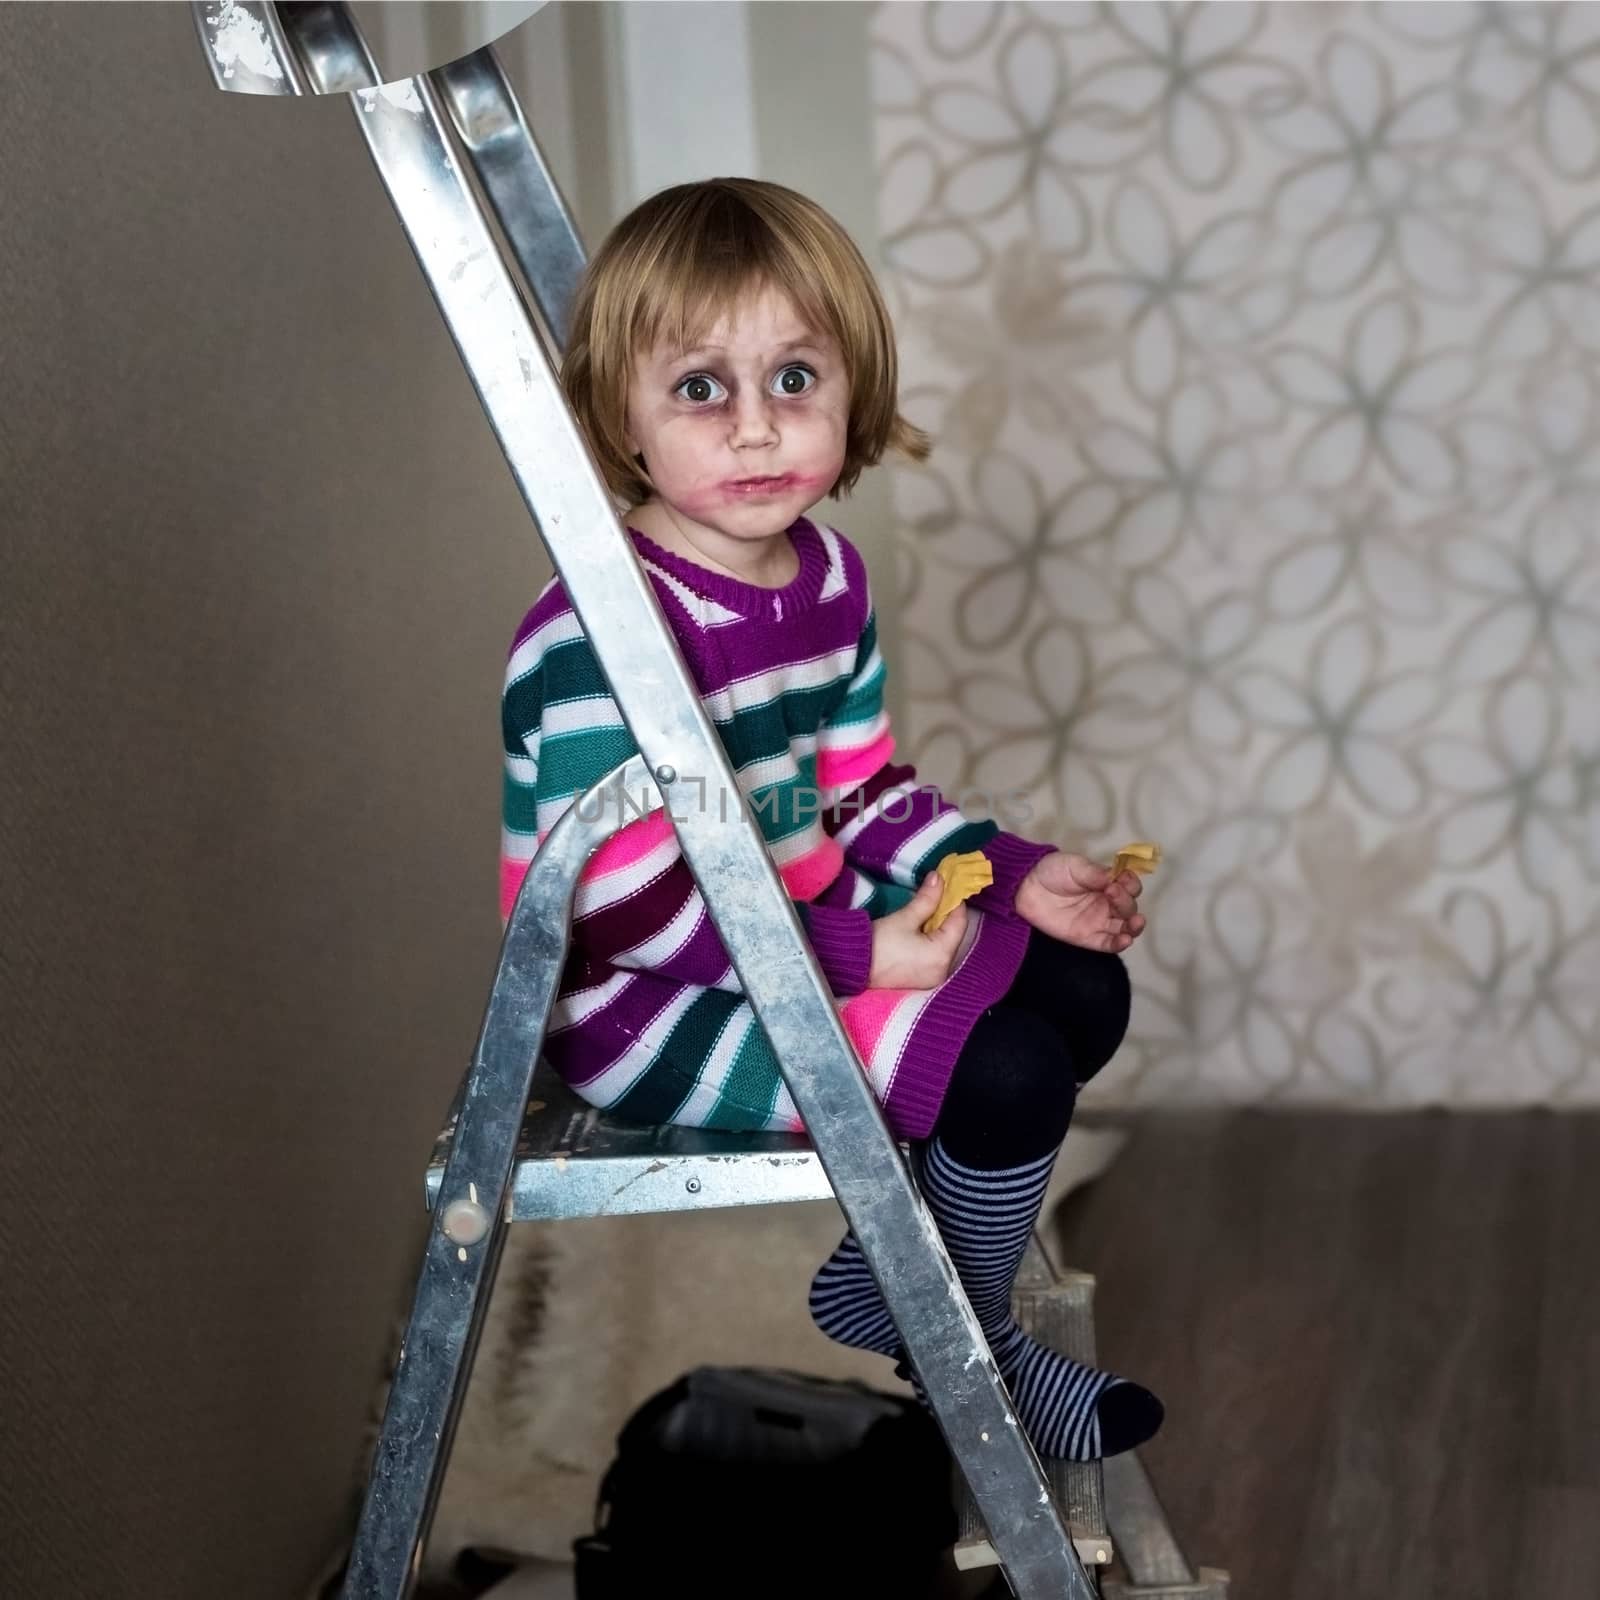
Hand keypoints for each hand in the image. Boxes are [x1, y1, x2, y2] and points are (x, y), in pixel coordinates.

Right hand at [867, 872, 967, 988]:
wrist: (851, 967)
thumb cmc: (878, 943)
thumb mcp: (904, 918)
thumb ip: (926, 899)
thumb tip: (939, 878)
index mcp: (942, 955)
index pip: (959, 922)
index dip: (955, 901)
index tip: (948, 884)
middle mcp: (942, 970)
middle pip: (953, 935)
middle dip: (945, 913)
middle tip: (936, 893)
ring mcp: (932, 977)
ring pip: (943, 945)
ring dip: (937, 926)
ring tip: (926, 908)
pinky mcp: (921, 980)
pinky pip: (933, 955)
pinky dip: (930, 940)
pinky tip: (920, 928)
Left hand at [1015, 851, 1146, 952]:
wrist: (1025, 886)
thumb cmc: (1052, 871)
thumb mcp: (1075, 865)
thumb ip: (1096, 873)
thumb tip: (1116, 877)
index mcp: (1108, 883)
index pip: (1130, 886)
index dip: (1131, 884)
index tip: (1121, 879)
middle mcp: (1107, 903)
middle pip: (1129, 907)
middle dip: (1126, 901)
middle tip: (1112, 891)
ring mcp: (1098, 921)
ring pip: (1125, 928)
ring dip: (1134, 927)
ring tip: (1136, 922)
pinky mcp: (1087, 938)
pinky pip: (1108, 944)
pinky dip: (1119, 943)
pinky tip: (1126, 939)